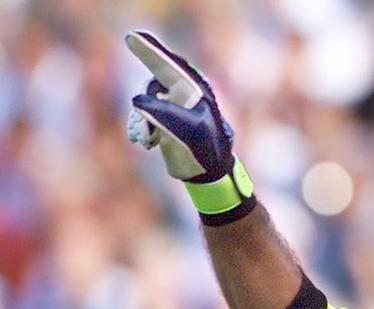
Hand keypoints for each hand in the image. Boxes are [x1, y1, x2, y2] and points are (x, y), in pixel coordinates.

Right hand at [125, 30, 254, 223]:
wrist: (207, 173)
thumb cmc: (203, 150)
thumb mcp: (186, 131)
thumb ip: (162, 113)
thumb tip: (137, 102)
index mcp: (192, 90)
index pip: (166, 65)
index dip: (149, 50)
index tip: (132, 36)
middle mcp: (182, 94)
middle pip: (150, 87)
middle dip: (142, 109)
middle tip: (145, 134)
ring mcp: (173, 106)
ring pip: (142, 103)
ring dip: (138, 122)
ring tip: (146, 141)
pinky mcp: (165, 120)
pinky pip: (141, 116)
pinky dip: (140, 128)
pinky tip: (147, 143)